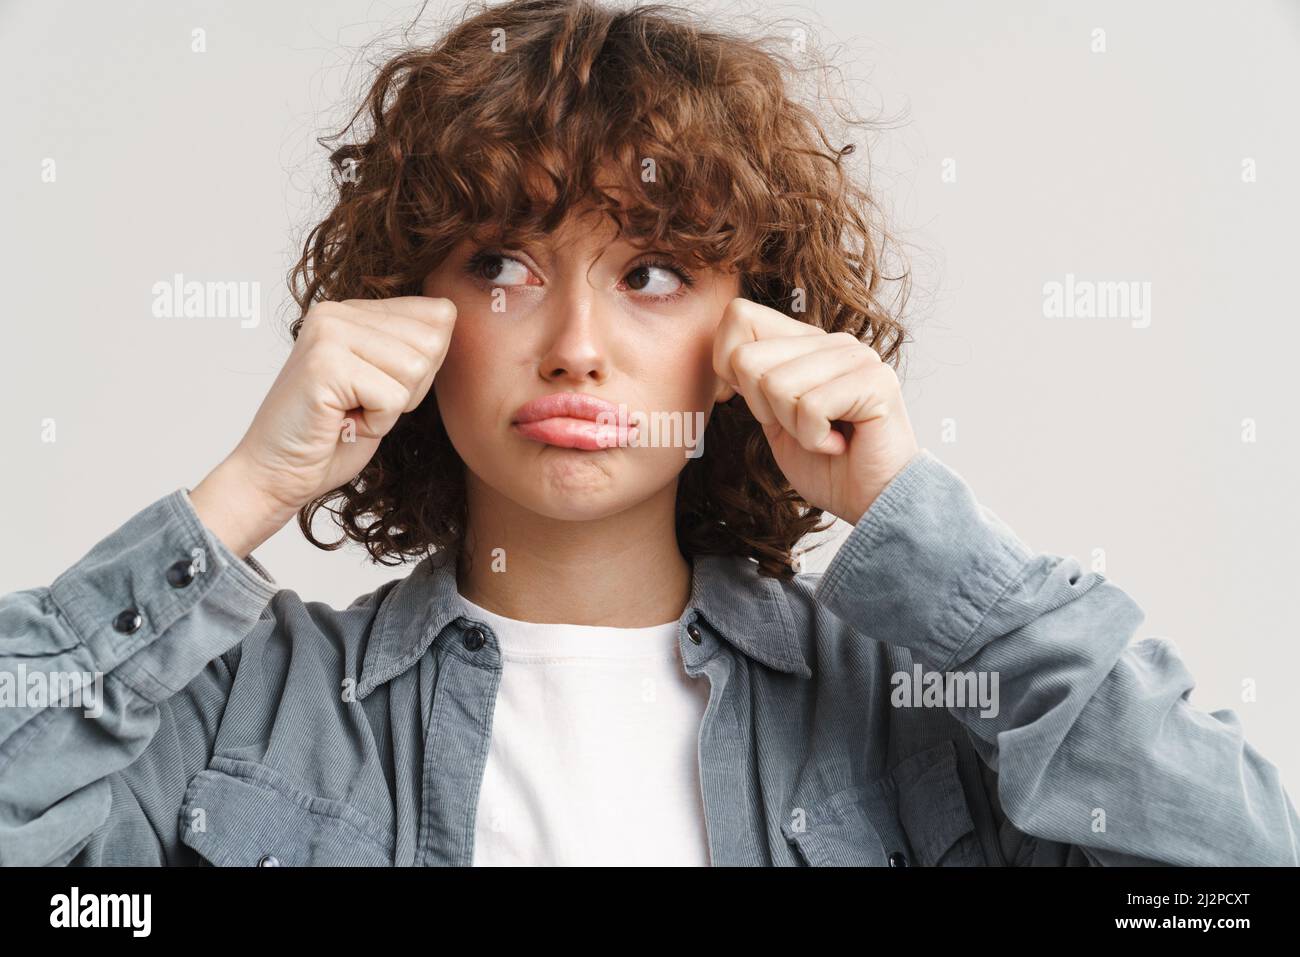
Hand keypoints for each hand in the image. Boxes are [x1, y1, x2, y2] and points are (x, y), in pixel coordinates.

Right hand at [191, 296, 456, 555]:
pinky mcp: (324, 364)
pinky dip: (376, 423)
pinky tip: (343, 424)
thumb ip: (413, 347)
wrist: (276, 475)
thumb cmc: (333, 437)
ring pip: (415, 369)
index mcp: (354, 310)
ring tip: (351, 413)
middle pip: (432, 342)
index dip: (424, 369)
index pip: (439, 316)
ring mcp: (328, 334)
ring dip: (392, 408)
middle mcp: (338, 311)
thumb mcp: (386, 383)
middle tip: (363, 406)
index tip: (378, 390)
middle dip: (410, 389)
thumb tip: (449, 313)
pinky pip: (393, 397)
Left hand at [712, 297, 918, 525]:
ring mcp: (856, 357)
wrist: (871, 502)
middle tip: (801, 427)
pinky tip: (840, 444)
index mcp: (805, 343)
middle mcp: (831, 342)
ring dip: (793, 428)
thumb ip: (752, 382)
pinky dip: (816, 439)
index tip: (759, 406)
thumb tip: (725, 358)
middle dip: (763, 408)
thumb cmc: (826, 466)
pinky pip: (810, 407)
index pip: (739, 316)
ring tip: (824, 436)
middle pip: (747, 358)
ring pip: (776, 384)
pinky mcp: (876, 382)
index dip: (726, 367)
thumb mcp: (774, 419)